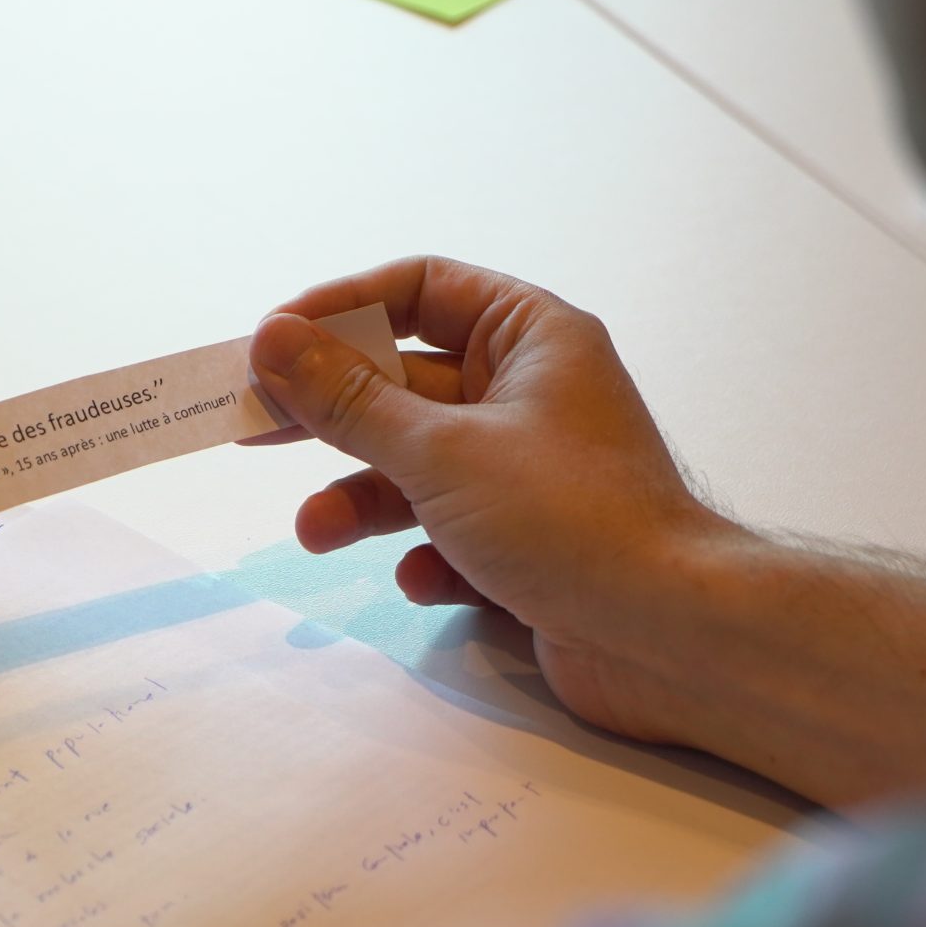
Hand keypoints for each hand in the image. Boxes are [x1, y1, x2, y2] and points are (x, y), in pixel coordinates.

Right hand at [248, 257, 734, 744]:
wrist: (673, 638)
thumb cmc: (571, 519)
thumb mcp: (439, 451)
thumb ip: (347, 399)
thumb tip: (271, 338)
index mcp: (531, 337)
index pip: (420, 288)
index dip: (340, 309)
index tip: (271, 343)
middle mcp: (534, 394)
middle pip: (406, 381)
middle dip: (331, 413)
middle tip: (252, 430)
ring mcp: (532, 472)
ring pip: (420, 466)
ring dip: (362, 497)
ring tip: (315, 535)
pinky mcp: (532, 544)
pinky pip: (454, 533)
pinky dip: (425, 555)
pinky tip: (424, 580)